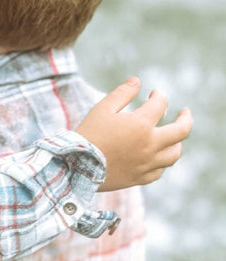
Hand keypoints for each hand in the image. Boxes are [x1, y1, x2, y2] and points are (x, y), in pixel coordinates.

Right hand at [76, 78, 192, 191]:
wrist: (74, 167)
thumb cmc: (88, 135)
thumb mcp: (102, 109)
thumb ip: (122, 93)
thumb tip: (137, 81)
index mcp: (142, 124)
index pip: (161, 103)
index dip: (158, 95)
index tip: (152, 94)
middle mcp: (150, 145)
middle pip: (182, 131)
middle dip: (185, 118)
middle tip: (184, 113)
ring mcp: (146, 164)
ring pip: (174, 154)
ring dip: (176, 142)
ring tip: (172, 137)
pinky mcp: (139, 178)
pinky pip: (159, 171)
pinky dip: (160, 162)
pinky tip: (156, 157)